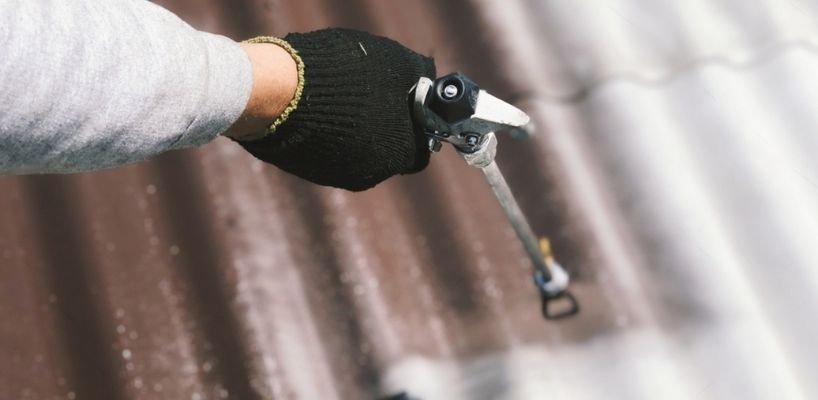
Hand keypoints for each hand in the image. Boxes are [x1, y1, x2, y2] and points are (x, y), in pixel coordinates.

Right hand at [232, 28, 435, 190]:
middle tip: (372, 98)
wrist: (278, 92)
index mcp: (400, 152)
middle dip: (384, 128)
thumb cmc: (345, 74)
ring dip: (355, 131)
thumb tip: (425, 78)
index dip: (416, 126)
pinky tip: (317, 109)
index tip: (407, 107)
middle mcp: (372, 173)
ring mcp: (336, 175)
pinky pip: (328, 152)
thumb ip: (416, 76)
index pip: (420, 148)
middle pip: (387, 151)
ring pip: (355, 152)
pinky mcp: (307, 170)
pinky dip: (329, 136)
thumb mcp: (395, 62)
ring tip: (340, 99)